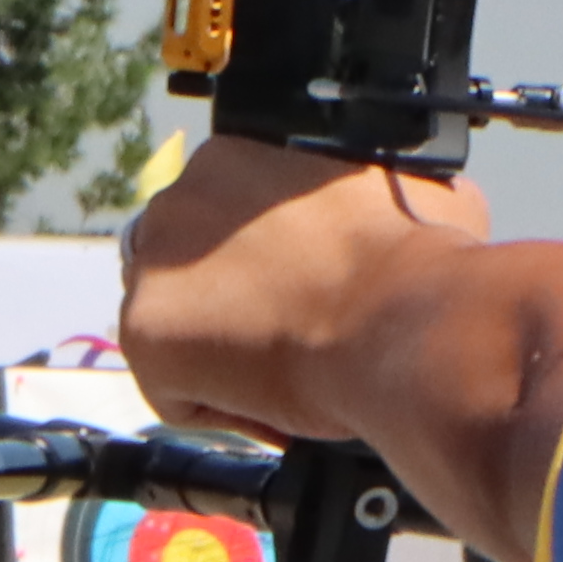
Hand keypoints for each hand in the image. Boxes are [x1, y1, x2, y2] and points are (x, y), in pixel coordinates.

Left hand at [118, 135, 492, 435]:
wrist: (405, 323)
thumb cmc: (418, 266)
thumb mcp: (414, 195)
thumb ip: (374, 197)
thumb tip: (410, 204)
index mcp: (235, 155)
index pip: (225, 216)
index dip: (262, 265)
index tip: (297, 291)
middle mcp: (179, 197)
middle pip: (189, 267)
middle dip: (230, 304)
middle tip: (288, 336)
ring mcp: (154, 265)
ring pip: (178, 327)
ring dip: (222, 354)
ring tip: (288, 373)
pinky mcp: (143, 331)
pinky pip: (173, 388)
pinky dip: (221, 407)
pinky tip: (274, 404)